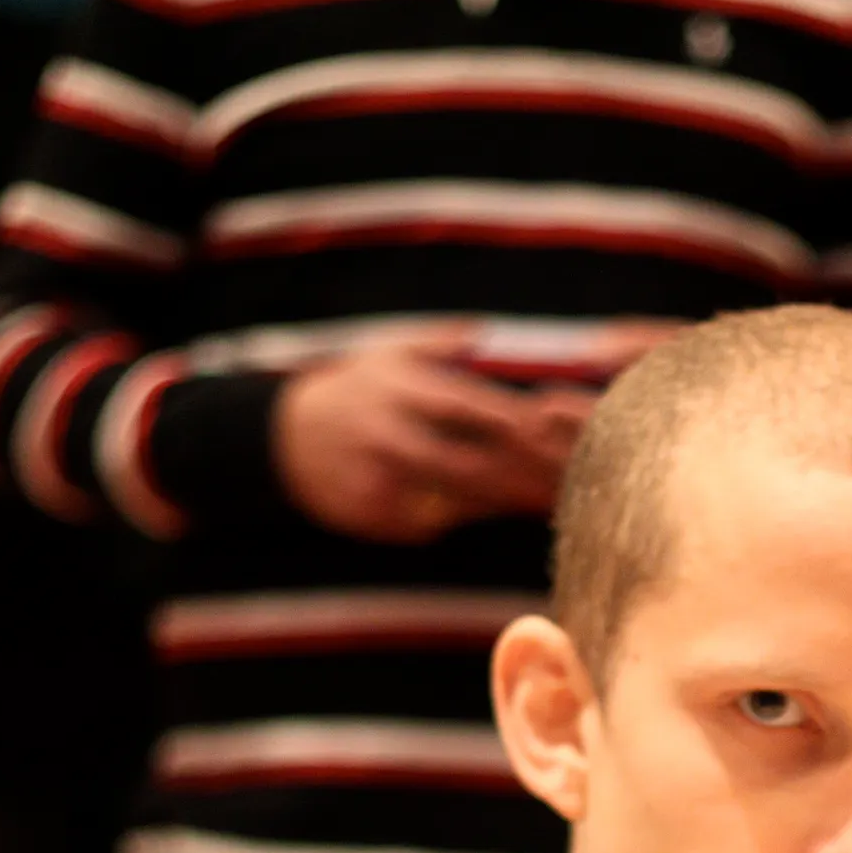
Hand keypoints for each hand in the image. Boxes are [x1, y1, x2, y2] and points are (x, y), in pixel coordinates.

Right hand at [271, 326, 592, 541]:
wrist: (283, 441)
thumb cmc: (356, 390)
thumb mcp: (390, 352)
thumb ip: (441, 342)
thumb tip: (485, 330)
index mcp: (402, 389)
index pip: (474, 408)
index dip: (521, 426)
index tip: (560, 435)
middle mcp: (391, 435)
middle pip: (473, 464)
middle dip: (523, 478)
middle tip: (568, 485)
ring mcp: (382, 482)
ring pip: (459, 500)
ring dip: (505, 501)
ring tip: (543, 499)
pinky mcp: (376, 519)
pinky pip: (435, 522)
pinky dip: (465, 515)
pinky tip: (493, 509)